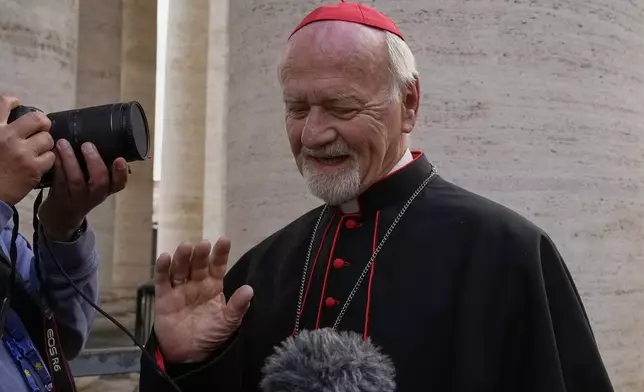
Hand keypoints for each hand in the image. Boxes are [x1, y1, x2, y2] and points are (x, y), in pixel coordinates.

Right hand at [0, 94, 55, 204]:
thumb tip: (9, 120)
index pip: (3, 103)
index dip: (13, 101)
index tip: (17, 104)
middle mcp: (7, 137)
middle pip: (37, 119)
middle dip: (42, 124)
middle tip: (40, 130)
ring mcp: (22, 152)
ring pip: (47, 139)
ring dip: (45, 145)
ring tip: (36, 151)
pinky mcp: (34, 168)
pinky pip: (51, 157)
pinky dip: (47, 160)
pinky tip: (38, 164)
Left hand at [38, 139, 128, 240]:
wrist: (61, 217)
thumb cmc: (82, 192)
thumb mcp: (95, 184)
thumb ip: (99, 167)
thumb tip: (100, 136)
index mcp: (107, 190)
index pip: (120, 183)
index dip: (121, 173)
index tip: (120, 159)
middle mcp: (95, 196)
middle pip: (100, 182)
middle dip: (94, 162)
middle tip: (87, 144)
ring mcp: (77, 198)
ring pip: (76, 180)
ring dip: (70, 160)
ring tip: (63, 143)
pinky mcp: (59, 198)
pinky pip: (58, 180)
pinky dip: (56, 165)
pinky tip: (53, 153)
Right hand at [153, 238, 253, 362]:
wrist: (189, 354)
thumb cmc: (211, 334)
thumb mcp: (228, 322)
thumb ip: (238, 307)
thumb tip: (250, 290)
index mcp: (213, 285)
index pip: (217, 266)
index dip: (220, 253)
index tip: (224, 240)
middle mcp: (196, 282)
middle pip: (198, 264)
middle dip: (201, 254)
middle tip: (203, 245)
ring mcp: (179, 288)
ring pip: (180, 268)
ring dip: (182, 257)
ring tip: (186, 247)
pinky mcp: (164, 297)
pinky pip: (162, 280)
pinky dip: (162, 268)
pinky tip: (164, 257)